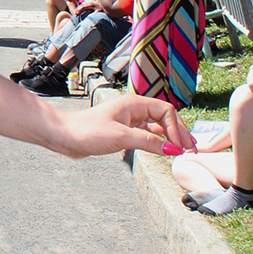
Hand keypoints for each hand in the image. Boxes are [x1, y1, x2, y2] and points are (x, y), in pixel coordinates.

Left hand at [52, 94, 193, 158]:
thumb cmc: (86, 131)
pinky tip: (163, 148)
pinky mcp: (122, 130)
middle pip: (165, 117)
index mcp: (134, 103)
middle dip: (178, 132)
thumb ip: (148, 142)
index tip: (182, 147)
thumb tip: (172, 149)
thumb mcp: (120, 137)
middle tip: (190, 149)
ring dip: (170, 137)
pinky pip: (147, 133)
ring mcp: (128, 119)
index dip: (177, 129)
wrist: (63, 135)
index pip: (166, 111)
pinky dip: (157, 140)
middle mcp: (133, 109)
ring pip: (157, 125)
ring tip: (181, 150)